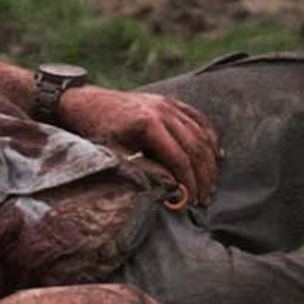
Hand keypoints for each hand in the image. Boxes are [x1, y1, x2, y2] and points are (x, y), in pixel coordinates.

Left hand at [58, 86, 220, 206]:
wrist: (88, 103)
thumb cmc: (98, 132)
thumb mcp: (116, 155)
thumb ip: (145, 170)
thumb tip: (173, 188)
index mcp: (148, 123)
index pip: (179, 158)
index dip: (189, 182)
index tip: (192, 201)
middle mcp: (163, 110)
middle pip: (195, 146)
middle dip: (203, 176)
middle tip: (205, 198)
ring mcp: (168, 104)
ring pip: (201, 133)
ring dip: (209, 160)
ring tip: (210, 184)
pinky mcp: (170, 101)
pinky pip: (197, 118)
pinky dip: (209, 137)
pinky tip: (216, 155)